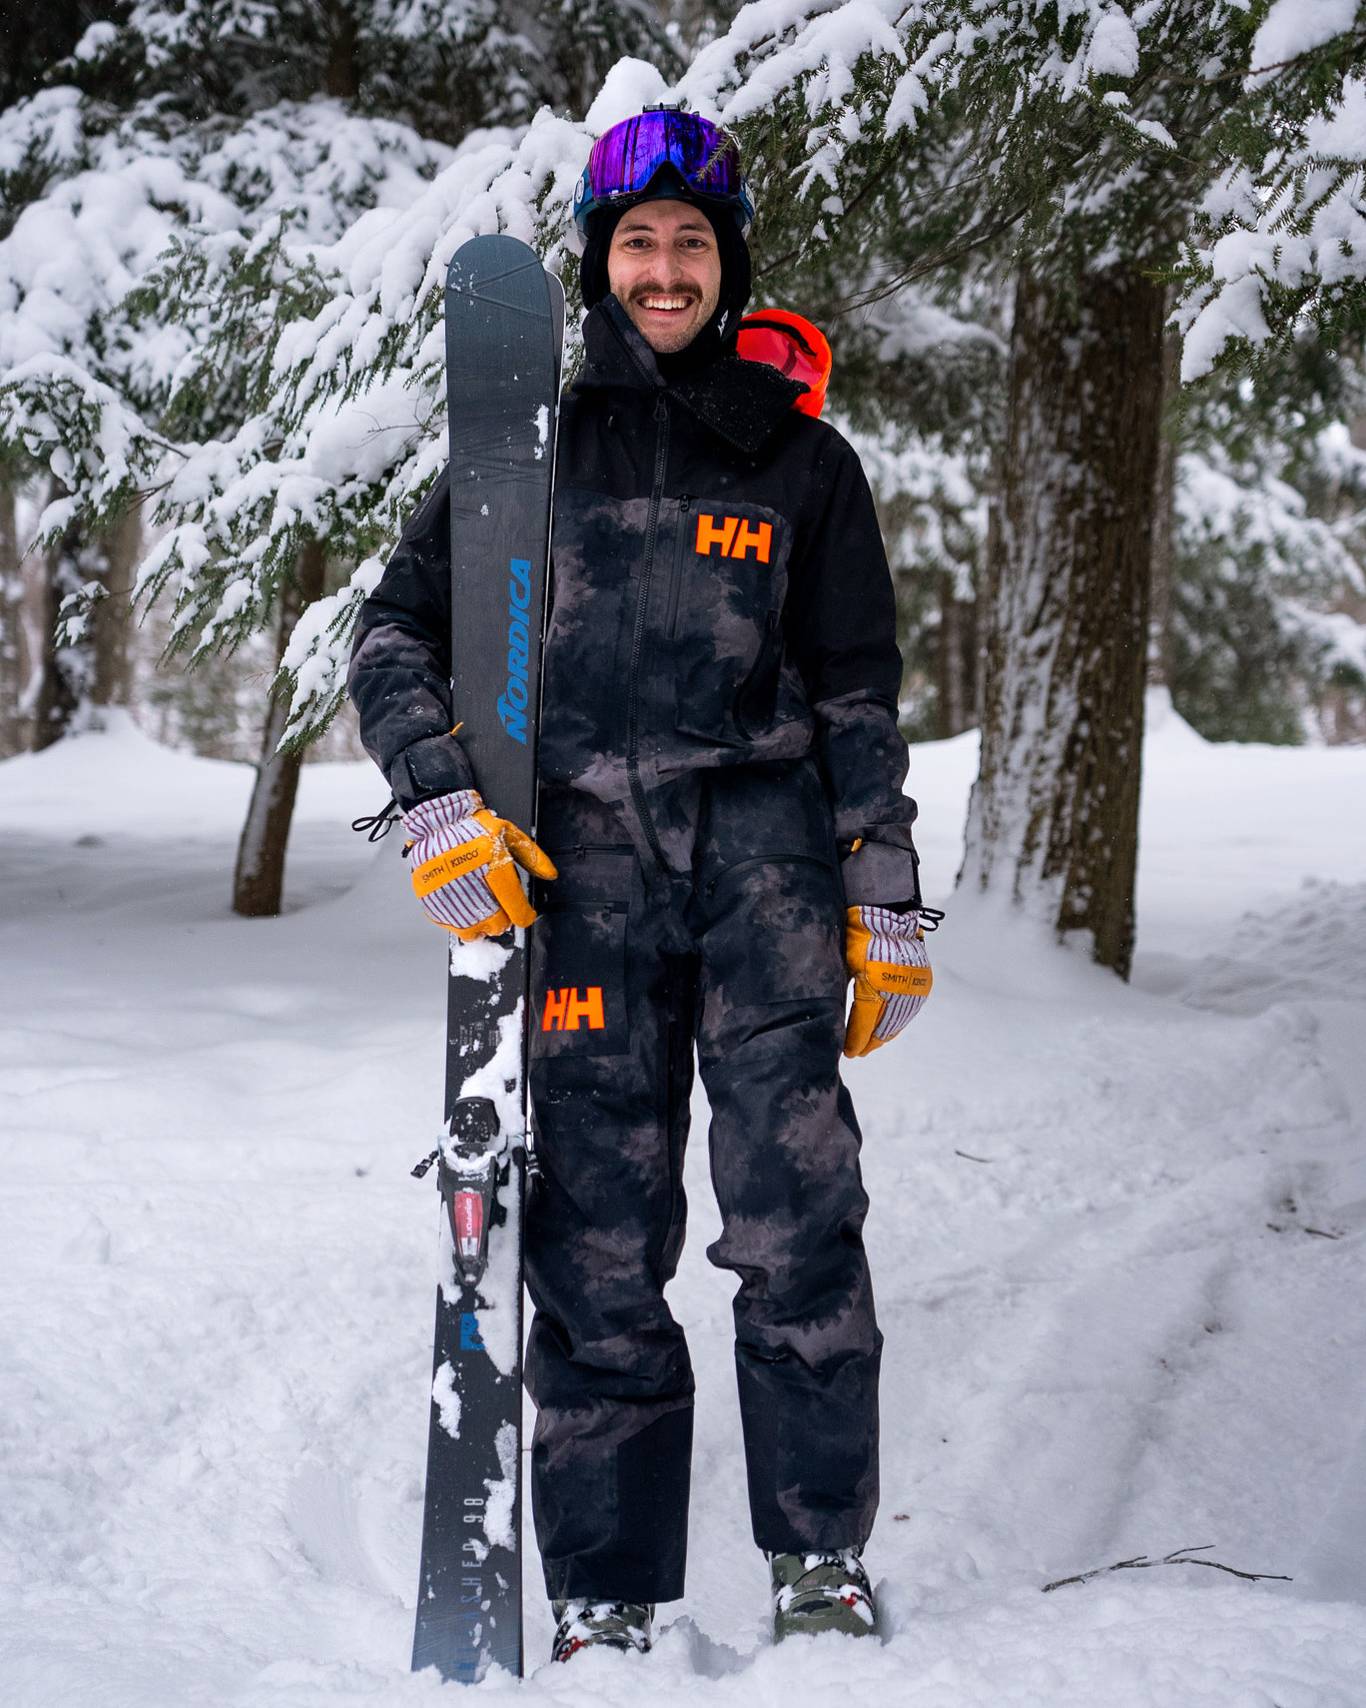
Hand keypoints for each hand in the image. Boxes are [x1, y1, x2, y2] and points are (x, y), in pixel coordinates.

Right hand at [402, 789, 556, 940]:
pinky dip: (458, 920)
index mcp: (494, 867)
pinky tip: (462, 905)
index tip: (525, 914)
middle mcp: (471, 883)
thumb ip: (532, 856)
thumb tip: (550, 874)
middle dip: (503, 920)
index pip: (516, 909)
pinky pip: (448, 923)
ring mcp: (448, 893)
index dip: (525, 915)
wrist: (435, 820)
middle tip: (500, 909)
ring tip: (481, 910)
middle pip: (496, 924)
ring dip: (480, 924)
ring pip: (471, 930)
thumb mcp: (509, 834)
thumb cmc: (473, 827)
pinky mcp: (430, 897)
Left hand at [843, 904, 933, 1057]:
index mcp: (875, 982)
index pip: (864, 1021)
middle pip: (883, 1026)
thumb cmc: (859, 933)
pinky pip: (910, 1010)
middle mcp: (898, 987)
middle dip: (868, 1042)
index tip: (848, 1052)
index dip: (856, 1040)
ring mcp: (913, 986)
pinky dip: (897, 1022)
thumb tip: (839, 1019)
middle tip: (857, 1052)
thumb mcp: (846, 962)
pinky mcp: (922, 982)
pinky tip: (888, 1029)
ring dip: (884, 1035)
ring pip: (898, 1021)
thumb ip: (847, 991)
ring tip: (870, 1045)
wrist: (889, 913)